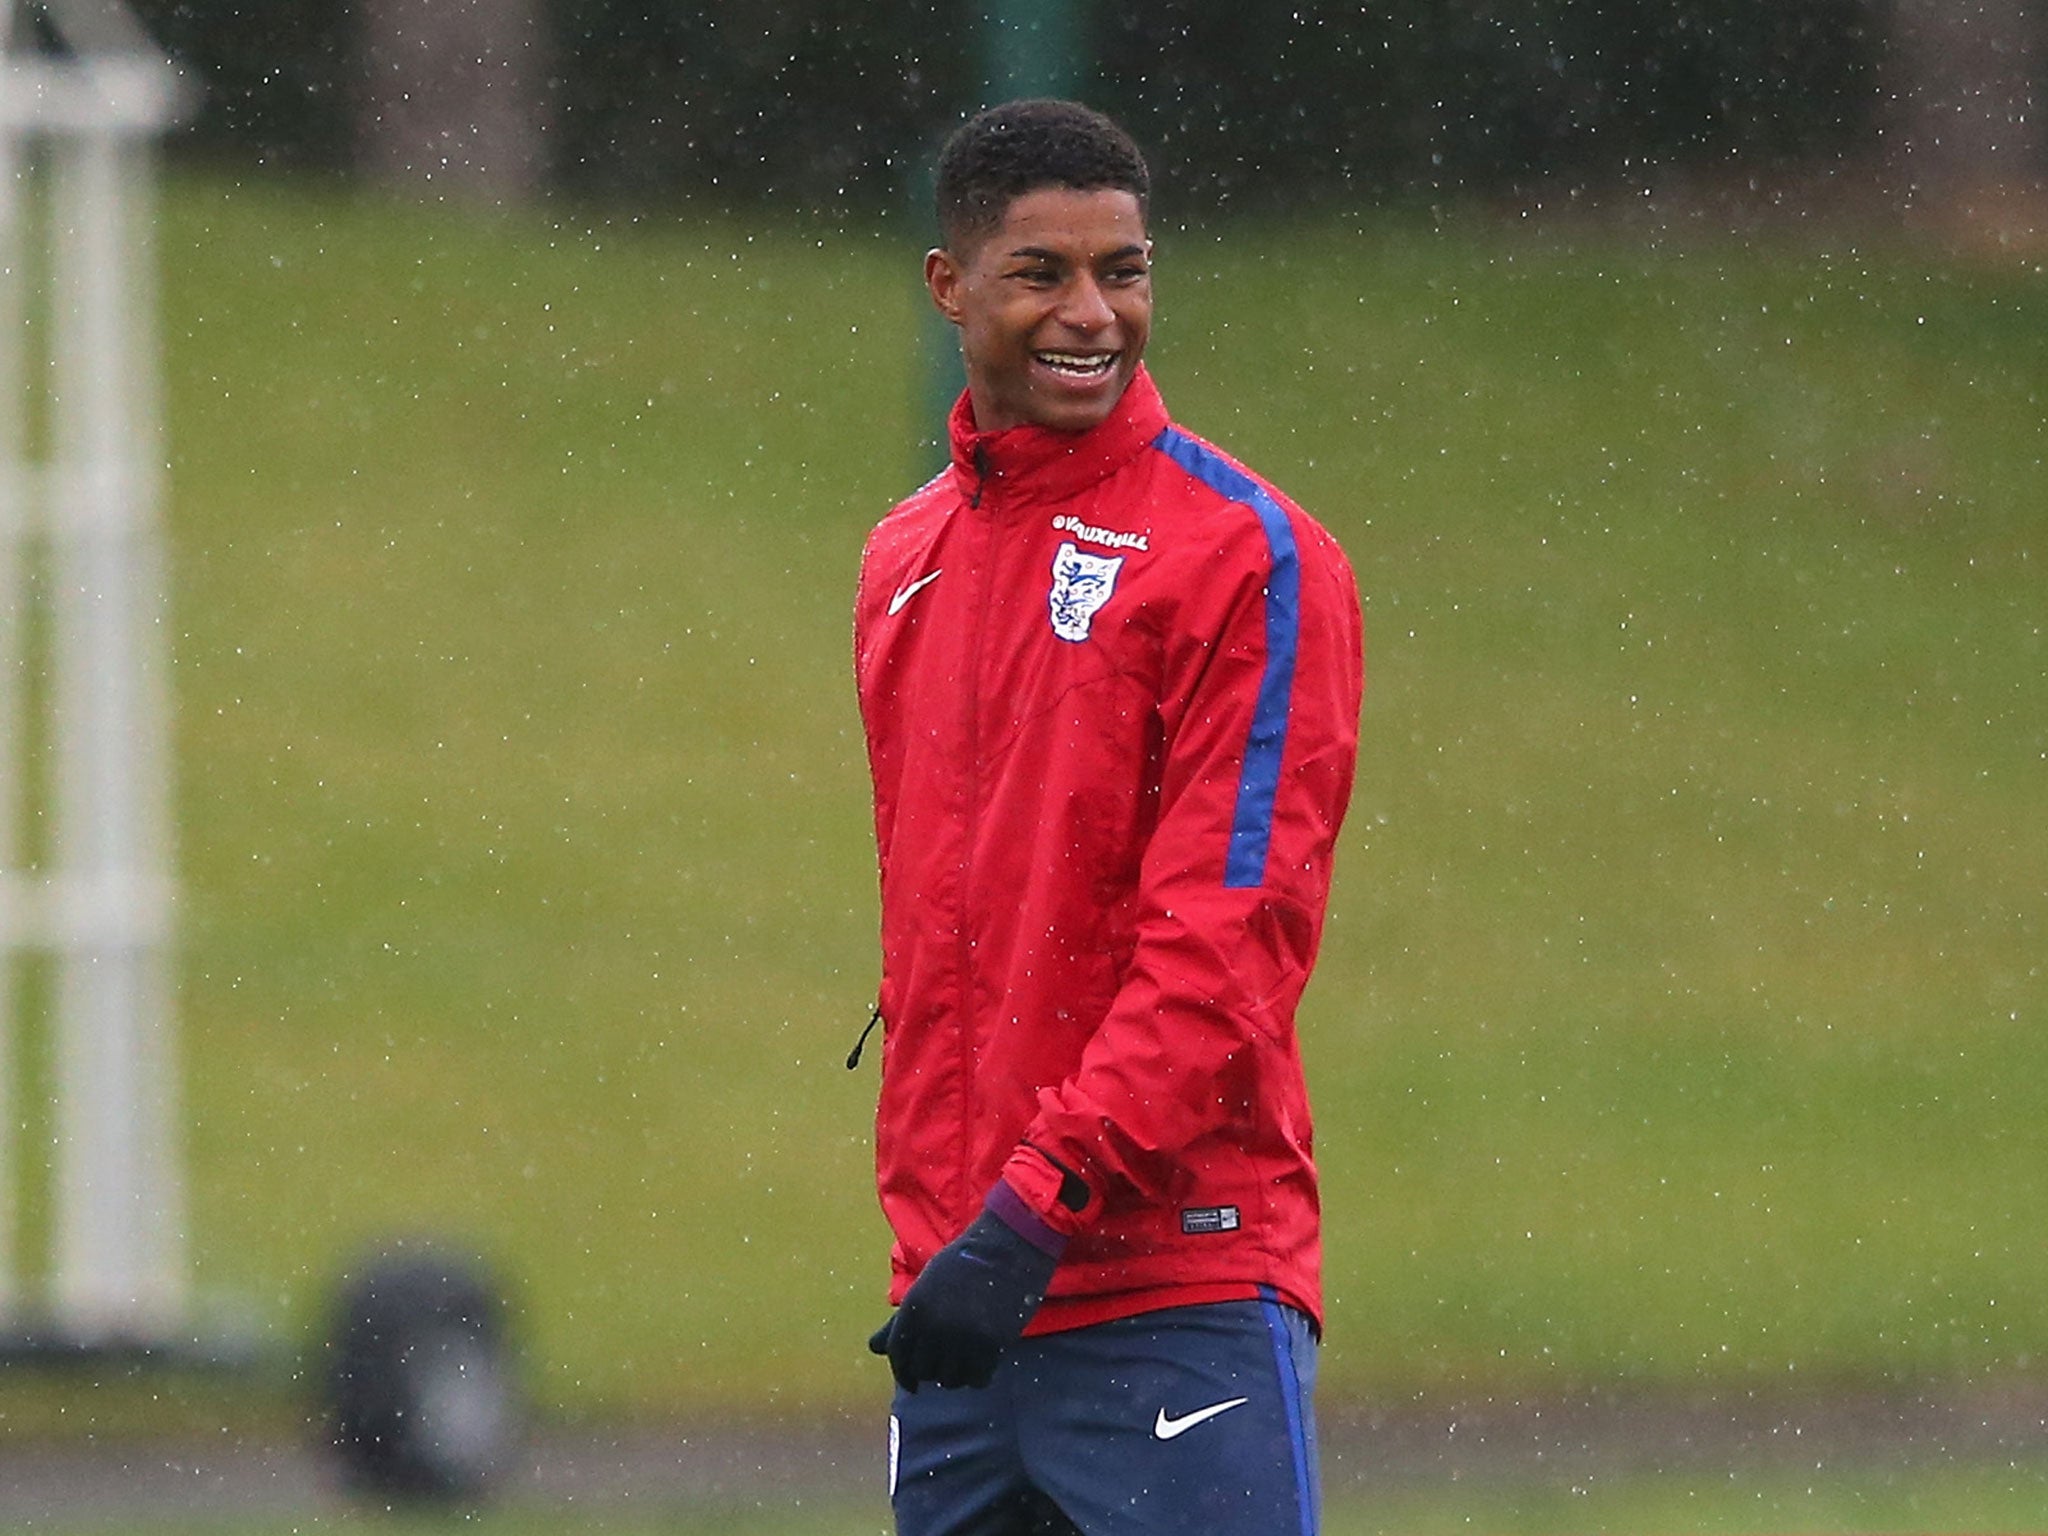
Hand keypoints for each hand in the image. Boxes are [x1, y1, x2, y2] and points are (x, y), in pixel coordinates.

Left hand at [868, 1198, 1059, 1391]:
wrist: (1008, 1247)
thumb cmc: (964, 1264)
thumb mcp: (926, 1286)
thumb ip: (902, 1320)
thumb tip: (873, 1348)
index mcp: (914, 1307)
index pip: (898, 1355)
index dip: (903, 1373)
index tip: (912, 1383)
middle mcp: (934, 1326)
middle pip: (924, 1370)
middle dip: (932, 1370)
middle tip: (945, 1362)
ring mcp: (962, 1337)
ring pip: (950, 1380)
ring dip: (956, 1375)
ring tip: (965, 1361)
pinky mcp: (991, 1344)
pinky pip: (977, 1379)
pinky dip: (978, 1376)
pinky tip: (982, 1363)